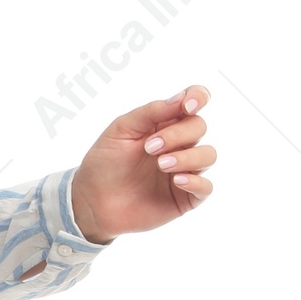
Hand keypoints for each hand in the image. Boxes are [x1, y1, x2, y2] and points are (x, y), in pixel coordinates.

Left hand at [69, 86, 216, 243]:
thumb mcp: (121, 130)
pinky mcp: (185, 197)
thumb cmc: (104, 163)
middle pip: (199, 127)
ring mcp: (184, 170)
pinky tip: (176, 181)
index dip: (198, 97)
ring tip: (161, 165)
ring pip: (208, 155)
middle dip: (178, 134)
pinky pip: (206, 187)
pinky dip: (195, 182)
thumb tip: (183, 97)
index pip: (194, 102)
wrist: (92, 202)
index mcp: (164, 123)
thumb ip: (152, 112)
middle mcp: (178, 144)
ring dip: (187, 157)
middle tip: (149, 148)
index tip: (188, 106)